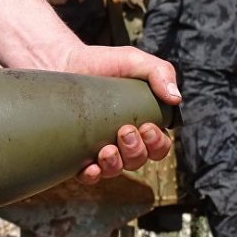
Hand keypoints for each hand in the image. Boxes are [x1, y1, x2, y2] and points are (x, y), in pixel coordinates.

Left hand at [62, 45, 180, 183]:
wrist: (61, 62)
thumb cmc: (100, 62)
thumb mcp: (134, 60)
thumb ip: (160, 72)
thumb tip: (176, 99)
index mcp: (141, 123)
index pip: (158, 146)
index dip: (157, 144)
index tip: (146, 127)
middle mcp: (121, 140)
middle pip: (138, 160)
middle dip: (136, 150)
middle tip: (124, 131)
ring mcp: (98, 148)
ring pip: (115, 170)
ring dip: (116, 164)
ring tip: (107, 149)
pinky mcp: (76, 153)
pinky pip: (88, 176)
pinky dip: (92, 176)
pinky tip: (91, 168)